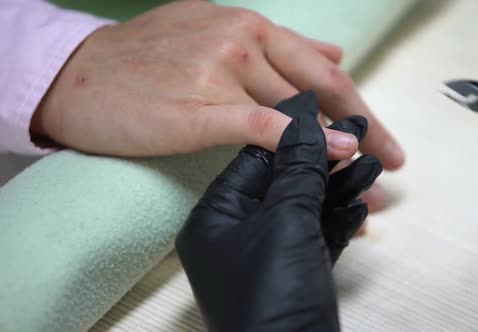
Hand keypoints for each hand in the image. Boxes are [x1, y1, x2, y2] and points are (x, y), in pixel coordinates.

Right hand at [31, 1, 403, 168]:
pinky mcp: (197, 105)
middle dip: (364, 126)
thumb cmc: (144, 56)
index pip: (319, 69)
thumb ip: (275, 44)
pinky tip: (332, 154)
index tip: (381, 135)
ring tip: (368, 177)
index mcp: (250, 25)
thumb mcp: (212, 29)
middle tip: (392, 159)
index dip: (358, 104)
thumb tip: (332, 52)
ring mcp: (221, 70)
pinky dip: (301, 139)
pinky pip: (260, 122)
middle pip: (320, 89)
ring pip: (297, 109)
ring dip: (340, 146)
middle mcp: (242, 41)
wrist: (78, 75)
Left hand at [175, 93, 381, 330]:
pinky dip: (338, 224)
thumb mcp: (286, 222)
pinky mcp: (291, 277)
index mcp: (214, 218)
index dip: (294, 135)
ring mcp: (264, 258)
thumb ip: (298, 170)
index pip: (255, 160)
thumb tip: (308, 126)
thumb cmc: (273, 294)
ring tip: (373, 171)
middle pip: (284, 184)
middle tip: (362, 141)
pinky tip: (362, 210)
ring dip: (339, 192)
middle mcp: (234, 236)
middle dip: (326, 165)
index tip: (328, 116)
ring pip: (305, 211)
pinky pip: (314, 239)